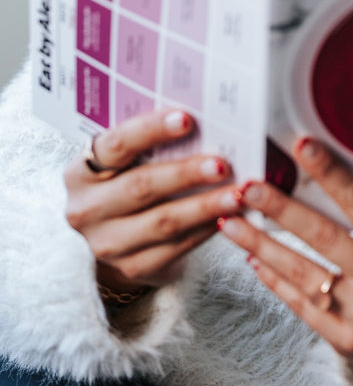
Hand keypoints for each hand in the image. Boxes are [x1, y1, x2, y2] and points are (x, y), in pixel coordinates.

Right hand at [65, 110, 243, 294]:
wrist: (117, 237)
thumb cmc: (130, 182)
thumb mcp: (128, 162)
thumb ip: (153, 143)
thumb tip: (208, 118)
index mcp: (82, 172)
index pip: (116, 145)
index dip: (151, 130)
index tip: (187, 119)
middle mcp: (86, 209)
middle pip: (141, 186)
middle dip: (186, 173)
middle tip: (222, 164)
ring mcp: (107, 242)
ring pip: (163, 222)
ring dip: (205, 206)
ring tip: (238, 194)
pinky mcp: (133, 267)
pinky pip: (176, 247)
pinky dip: (206, 229)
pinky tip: (230, 217)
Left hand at [218, 137, 352, 368]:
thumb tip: (329, 171)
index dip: (331, 173)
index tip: (302, 145)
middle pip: (323, 237)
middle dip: (280, 209)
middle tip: (247, 187)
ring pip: (302, 272)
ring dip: (261, 244)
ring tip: (231, 221)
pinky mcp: (345, 340)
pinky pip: (300, 304)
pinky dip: (274, 278)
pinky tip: (253, 257)